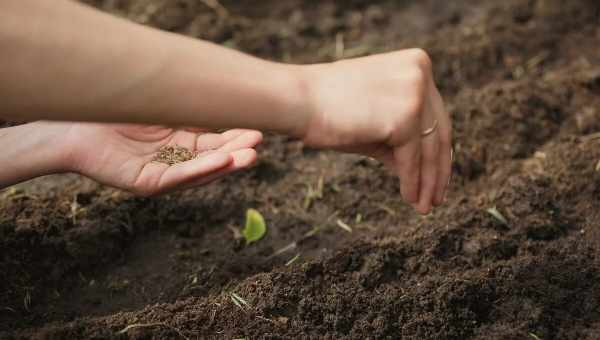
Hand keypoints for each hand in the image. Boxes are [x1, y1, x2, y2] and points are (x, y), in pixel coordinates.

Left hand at [53, 122, 261, 194]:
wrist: (73, 122)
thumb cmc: (117, 110)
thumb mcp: (163, 107)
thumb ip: (189, 107)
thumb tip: (224, 92)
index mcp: (182, 142)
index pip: (216, 142)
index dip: (236, 138)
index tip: (257, 129)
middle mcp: (176, 160)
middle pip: (213, 158)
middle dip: (237, 152)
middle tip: (258, 143)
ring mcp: (163, 173)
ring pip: (201, 171)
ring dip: (226, 164)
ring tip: (249, 156)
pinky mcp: (148, 183)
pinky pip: (178, 177)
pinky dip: (200, 170)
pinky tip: (221, 161)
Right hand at [300, 49, 451, 213]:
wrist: (297, 101)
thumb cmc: (329, 110)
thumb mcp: (376, 120)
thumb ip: (403, 138)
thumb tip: (426, 173)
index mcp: (417, 63)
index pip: (436, 115)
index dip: (438, 150)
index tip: (437, 175)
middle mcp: (421, 73)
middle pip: (439, 132)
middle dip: (437, 170)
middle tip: (435, 197)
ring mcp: (414, 93)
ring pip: (430, 148)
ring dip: (427, 182)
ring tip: (424, 206)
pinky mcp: (404, 117)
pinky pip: (412, 158)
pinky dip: (412, 182)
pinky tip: (410, 198)